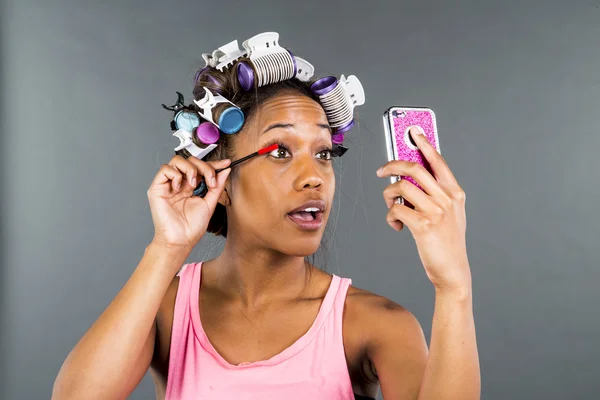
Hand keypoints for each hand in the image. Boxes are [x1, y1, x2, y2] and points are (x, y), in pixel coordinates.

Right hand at [147, 155, 230, 249]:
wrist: (180, 240)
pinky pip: (165, 169)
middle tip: (210, 181)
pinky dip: (176, 175)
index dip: (213, 164)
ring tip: (193, 184)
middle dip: (204, 167)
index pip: (201, 168)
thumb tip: (225, 170)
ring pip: (177, 160)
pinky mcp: (157, 188)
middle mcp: (179, 183)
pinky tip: (180, 188)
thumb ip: (217, 186)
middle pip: (190, 160)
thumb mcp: (209, 203)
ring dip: (190, 169)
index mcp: (191, 186)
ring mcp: (168, 185)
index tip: (226, 163)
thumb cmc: (192, 227)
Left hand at [376, 127, 470, 291]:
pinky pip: (395, 210)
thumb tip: (408, 178)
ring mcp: (435, 211)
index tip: (411, 131)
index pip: (437, 161)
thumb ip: (435, 194)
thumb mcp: (450, 213)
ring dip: (389, 196)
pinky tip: (397, 226)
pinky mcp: (422, 225)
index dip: (423, 143)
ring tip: (392, 207)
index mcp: (455, 193)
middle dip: (392, 165)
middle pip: (414, 169)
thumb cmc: (447, 241)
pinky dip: (390, 217)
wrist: (452, 270)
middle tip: (381, 171)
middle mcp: (446, 199)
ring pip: (400, 188)